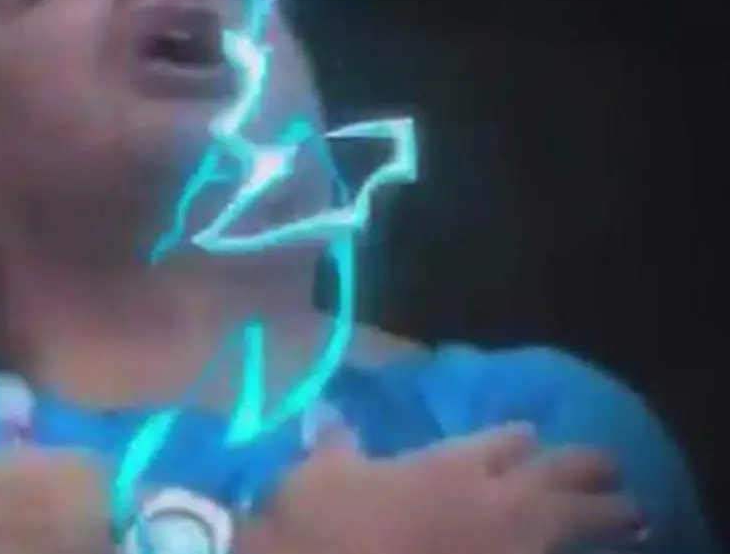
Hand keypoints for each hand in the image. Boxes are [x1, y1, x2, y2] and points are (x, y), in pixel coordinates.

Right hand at [239, 422, 646, 553]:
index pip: (507, 440)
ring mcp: (513, 553)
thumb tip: (323, 413)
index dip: (519, 439)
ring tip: (636, 517)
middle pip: (564, 474)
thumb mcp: (316, 479)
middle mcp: (497, 503)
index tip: (526, 439)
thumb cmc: (324, 530)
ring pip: (578, 525)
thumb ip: (333, 445)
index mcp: (451, 466)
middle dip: (591, 469)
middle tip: (613, 469)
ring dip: (610, 518)